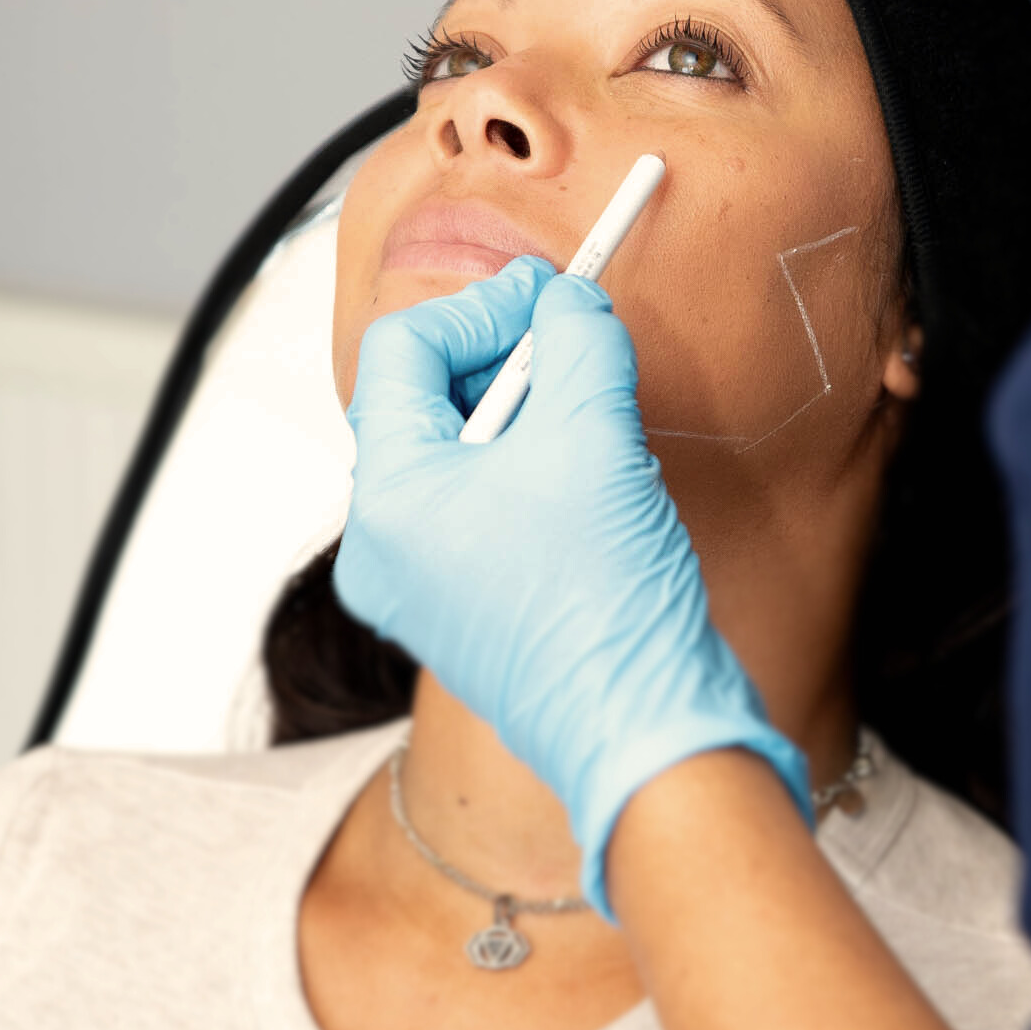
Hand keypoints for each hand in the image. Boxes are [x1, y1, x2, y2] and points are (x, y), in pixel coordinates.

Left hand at [333, 256, 810, 914]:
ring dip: (528, 413)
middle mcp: (385, 548)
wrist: (646, 733)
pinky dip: (532, 468)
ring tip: (591, 418)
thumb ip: (576, 340)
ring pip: (459, 450)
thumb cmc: (607, 609)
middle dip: (506, 360)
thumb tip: (566, 302)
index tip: (549, 295)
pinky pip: (482, 503)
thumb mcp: (597, 435)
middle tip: (573, 343)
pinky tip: (592, 478)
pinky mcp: (467, 608)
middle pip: (424, 398)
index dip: (481, 307)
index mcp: (388, 503)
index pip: (401, 351)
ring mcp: (423, 585)